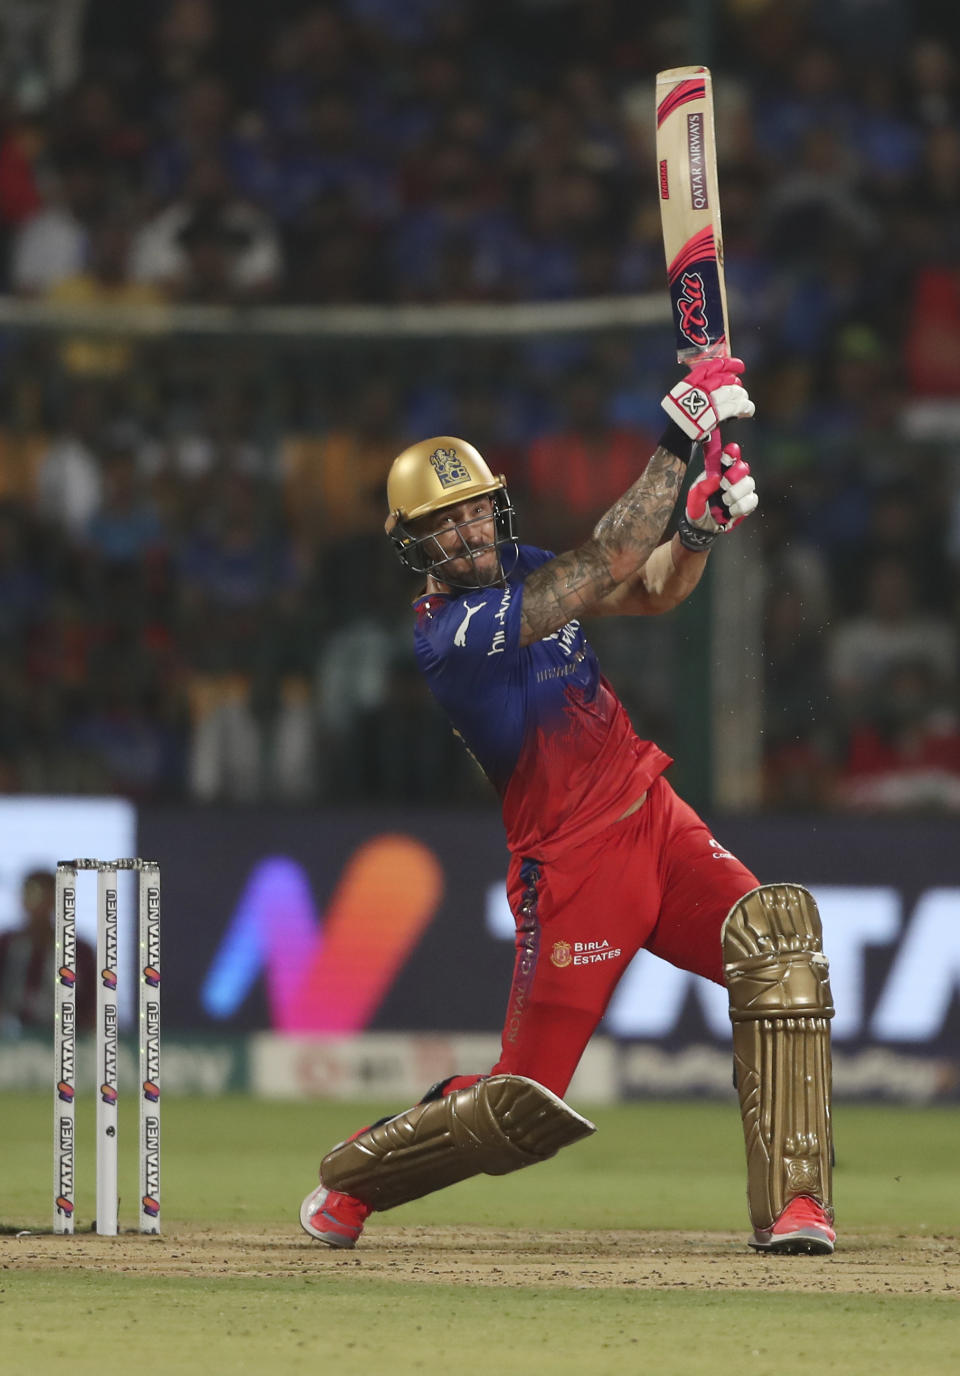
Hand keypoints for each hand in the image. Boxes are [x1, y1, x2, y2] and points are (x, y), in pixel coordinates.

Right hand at [660, 356, 755, 442]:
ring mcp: (704, 402)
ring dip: (740, 396)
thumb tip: (722, 383)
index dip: (727, 365)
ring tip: (744, 400)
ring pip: (729, 392)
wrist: (674, 440)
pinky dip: (744, 407)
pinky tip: (749, 409)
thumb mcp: (685, 401)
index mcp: (688, 384)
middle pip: (722, 380)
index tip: (738, 366)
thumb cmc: (681, 422)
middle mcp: (696, 390)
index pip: (710, 368)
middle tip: (739, 388)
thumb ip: (699, 391)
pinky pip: (732, 407)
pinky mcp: (712, 415)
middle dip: (734, 384)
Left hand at [677, 431, 757, 551]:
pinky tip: (730, 511)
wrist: (703, 526)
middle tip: (723, 486)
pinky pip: (751, 501)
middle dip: (733, 477)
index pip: (729, 458)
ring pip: (748, 484)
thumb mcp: (694, 496)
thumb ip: (703, 487)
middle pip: (743, 468)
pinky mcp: (748, 503)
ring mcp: (743, 490)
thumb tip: (716, 478)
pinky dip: (738, 508)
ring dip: (734, 495)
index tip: (730, 451)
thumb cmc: (698, 506)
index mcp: (719, 471)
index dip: (731, 454)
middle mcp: (733, 477)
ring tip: (724, 502)